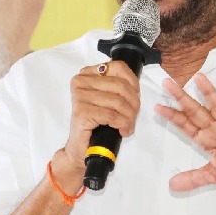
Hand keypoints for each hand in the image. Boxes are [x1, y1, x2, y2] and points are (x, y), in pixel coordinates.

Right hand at [58, 60, 141, 184]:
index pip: (118, 67)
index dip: (133, 82)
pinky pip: (113, 115)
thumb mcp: (107, 99)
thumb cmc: (95, 124)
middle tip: (133, 117)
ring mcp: (80, 96)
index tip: (136, 96)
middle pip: (121, 86)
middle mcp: (81, 82)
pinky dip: (123, 124)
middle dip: (134, 104)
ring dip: (129, 117)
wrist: (80, 148)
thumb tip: (135, 87)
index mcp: (87, 74)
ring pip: (119, 102)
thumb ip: (117, 87)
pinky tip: (123, 131)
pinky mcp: (82, 112)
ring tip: (128, 126)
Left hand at [157, 73, 215, 191]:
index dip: (173, 117)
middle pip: (197, 111)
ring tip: (199, 78)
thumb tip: (172, 186)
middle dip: (182, 99)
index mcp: (208, 138)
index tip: (158, 107)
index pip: (187, 125)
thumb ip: (195, 178)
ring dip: (209, 94)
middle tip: (168, 83)